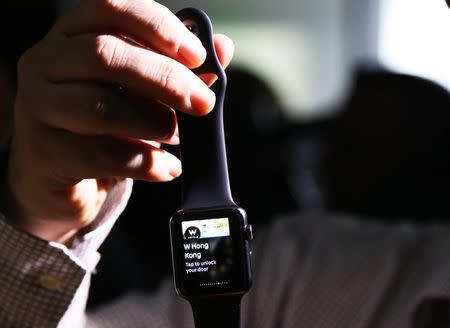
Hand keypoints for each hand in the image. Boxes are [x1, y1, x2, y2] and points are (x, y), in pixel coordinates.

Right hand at [2, 0, 233, 243]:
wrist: (62, 170)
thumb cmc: (105, 119)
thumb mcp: (141, 88)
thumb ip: (178, 67)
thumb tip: (222, 48)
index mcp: (72, 35)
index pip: (111, 9)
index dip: (159, 27)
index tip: (198, 56)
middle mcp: (46, 63)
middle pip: (105, 55)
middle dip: (165, 79)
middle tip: (202, 103)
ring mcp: (37, 109)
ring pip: (101, 107)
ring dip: (154, 122)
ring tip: (179, 137)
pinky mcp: (45, 154)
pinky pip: (101, 156)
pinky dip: (146, 163)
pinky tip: (168, 168)